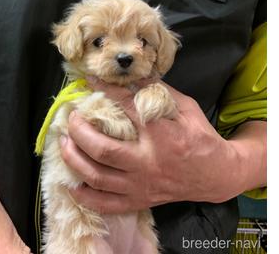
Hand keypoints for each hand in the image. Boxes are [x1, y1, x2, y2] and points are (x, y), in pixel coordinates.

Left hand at [60, 77, 265, 213]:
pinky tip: (71, 182)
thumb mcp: (187, 108)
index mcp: (163, 134)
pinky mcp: (139, 200)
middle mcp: (149, 162)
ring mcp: (141, 185)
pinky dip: (84, 195)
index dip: (105, 91)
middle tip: (71, 118)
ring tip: (64, 143)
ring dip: (74, 158)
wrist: (215, 174)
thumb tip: (133, 74)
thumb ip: (159, 92)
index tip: (89, 81)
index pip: (126, 108)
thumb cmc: (200, 137)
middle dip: (79, 131)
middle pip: (103, 149)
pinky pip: (105, 203)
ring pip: (97, 176)